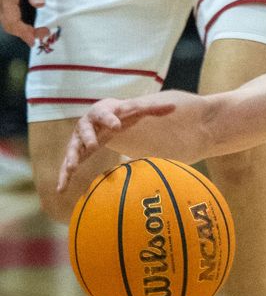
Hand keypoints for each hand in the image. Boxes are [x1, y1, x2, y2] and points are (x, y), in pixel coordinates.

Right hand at [0, 0, 48, 46]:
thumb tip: (40, 6)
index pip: (12, 22)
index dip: (24, 34)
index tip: (37, 39)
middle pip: (6, 24)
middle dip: (22, 32)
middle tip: (40, 33)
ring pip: (2, 18)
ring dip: (16, 27)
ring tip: (33, 29)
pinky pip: (1, 11)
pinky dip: (11, 19)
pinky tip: (22, 21)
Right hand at [57, 98, 175, 191]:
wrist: (99, 114)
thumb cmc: (120, 113)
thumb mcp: (134, 111)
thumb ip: (153, 109)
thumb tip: (174, 106)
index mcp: (101, 113)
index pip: (105, 114)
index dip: (110, 119)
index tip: (117, 125)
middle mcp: (86, 125)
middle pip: (85, 130)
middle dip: (88, 137)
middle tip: (93, 145)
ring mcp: (78, 139)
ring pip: (73, 148)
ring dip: (72, 158)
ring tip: (71, 168)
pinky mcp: (75, 152)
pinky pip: (67, 164)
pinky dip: (64, 176)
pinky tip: (61, 189)